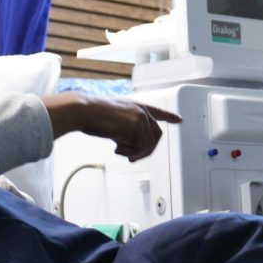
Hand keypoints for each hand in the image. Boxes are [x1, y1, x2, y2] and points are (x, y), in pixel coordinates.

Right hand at [41, 93, 181, 160]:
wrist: (83, 110)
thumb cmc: (91, 115)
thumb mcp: (113, 120)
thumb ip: (126, 129)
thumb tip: (131, 146)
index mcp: (136, 106)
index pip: (157, 111)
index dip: (169, 117)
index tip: (179, 120)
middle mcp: (141, 110)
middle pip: (156, 136)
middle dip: (145, 150)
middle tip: (130, 157)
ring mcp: (140, 117)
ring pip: (150, 144)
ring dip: (136, 153)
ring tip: (121, 152)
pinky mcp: (136, 125)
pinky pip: (142, 147)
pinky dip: (130, 153)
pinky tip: (117, 149)